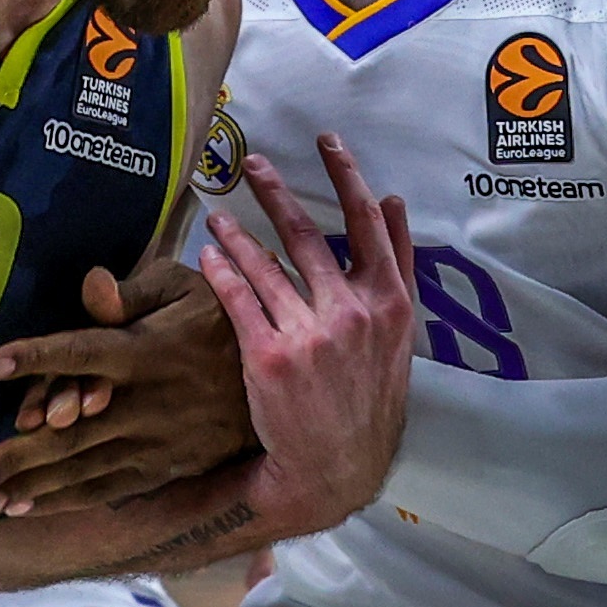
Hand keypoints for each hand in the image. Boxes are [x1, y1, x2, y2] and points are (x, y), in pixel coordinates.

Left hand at [0, 260, 251, 515]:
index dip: (36, 357)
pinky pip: (106, 488)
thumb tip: (90, 285)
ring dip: (29, 490)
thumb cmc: (219, 322)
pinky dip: (64, 500)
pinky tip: (23, 508)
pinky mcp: (160, 468)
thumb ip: (133, 291)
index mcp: (147, 351)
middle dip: (16, 458)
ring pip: (81, 469)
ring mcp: (153, 442)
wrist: (281, 387)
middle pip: (70, 431)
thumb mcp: (187, 288)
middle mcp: (145, 403)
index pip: (83, 351)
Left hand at [209, 136, 417, 538]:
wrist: (337, 464)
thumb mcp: (398, 333)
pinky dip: (222, 271)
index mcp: (388, 302)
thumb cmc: (368, 394)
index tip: (328, 143)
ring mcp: (311, 334)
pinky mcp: (271, 357)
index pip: (368, 224)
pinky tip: (207, 253)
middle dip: (276, 193)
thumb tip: (393, 202)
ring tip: (217, 211)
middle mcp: (352, 313)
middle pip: (308, 235)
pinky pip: (240, 300)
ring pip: (266, 264)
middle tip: (253, 163)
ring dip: (237, 232)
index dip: (347, 176)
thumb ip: (397, 265)